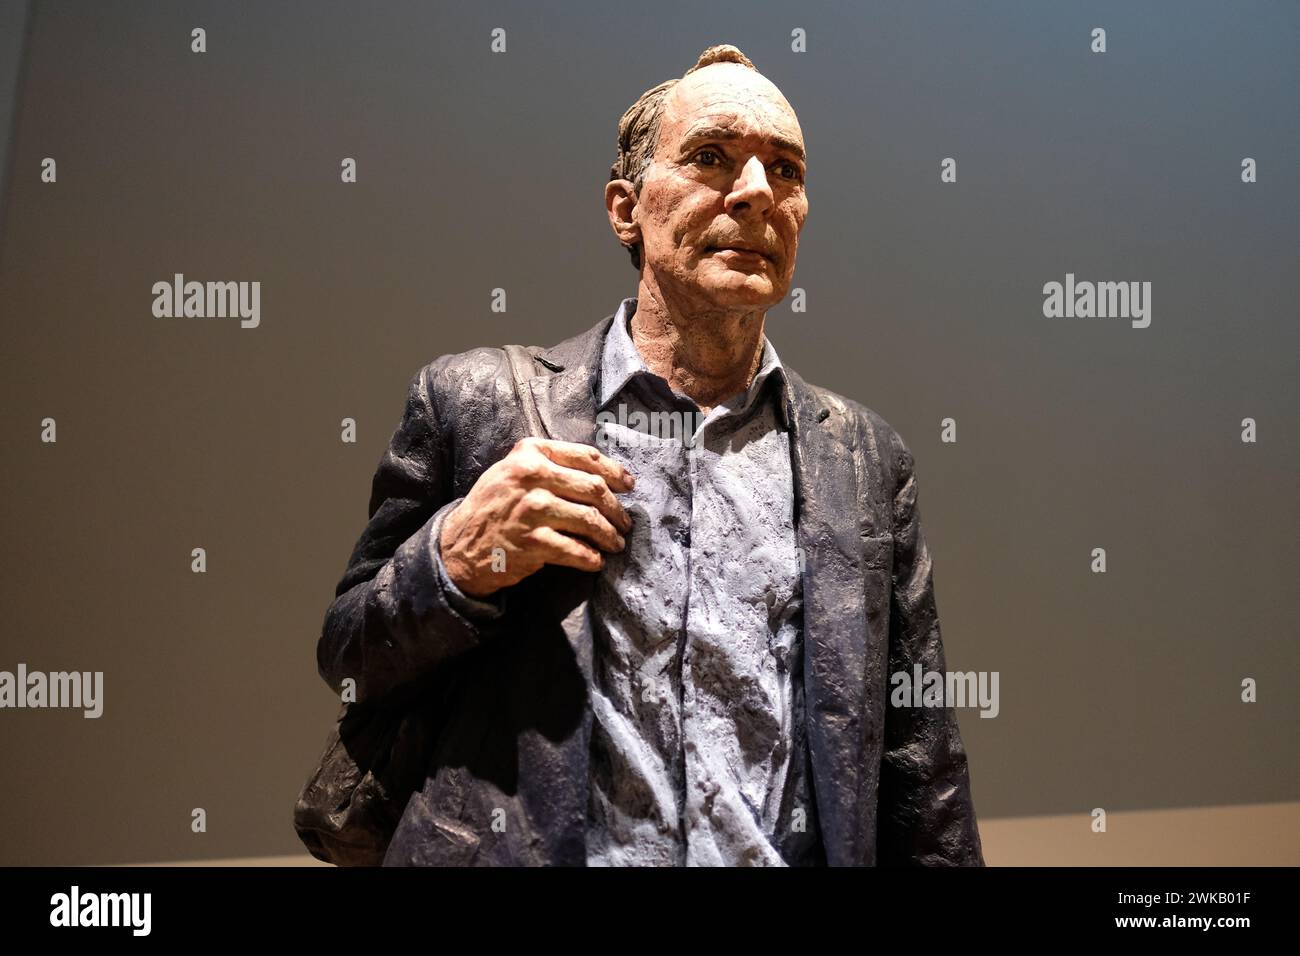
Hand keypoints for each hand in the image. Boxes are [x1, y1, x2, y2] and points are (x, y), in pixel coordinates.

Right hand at [438, 437, 634, 596]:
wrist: (459, 544)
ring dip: (609, 535)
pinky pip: (576, 550)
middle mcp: (531, 477)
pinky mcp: (533, 542)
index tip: (629, 485)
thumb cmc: (494, 506)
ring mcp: (531, 510)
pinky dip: (591, 558)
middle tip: (625, 522)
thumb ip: (550, 464)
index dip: (615, 472)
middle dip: (616, 509)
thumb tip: (602, 474)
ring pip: (590, 520)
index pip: (586, 457)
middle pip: (593, 489)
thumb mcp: (513, 471)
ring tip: (616, 544)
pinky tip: (596, 561)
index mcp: (530, 453)